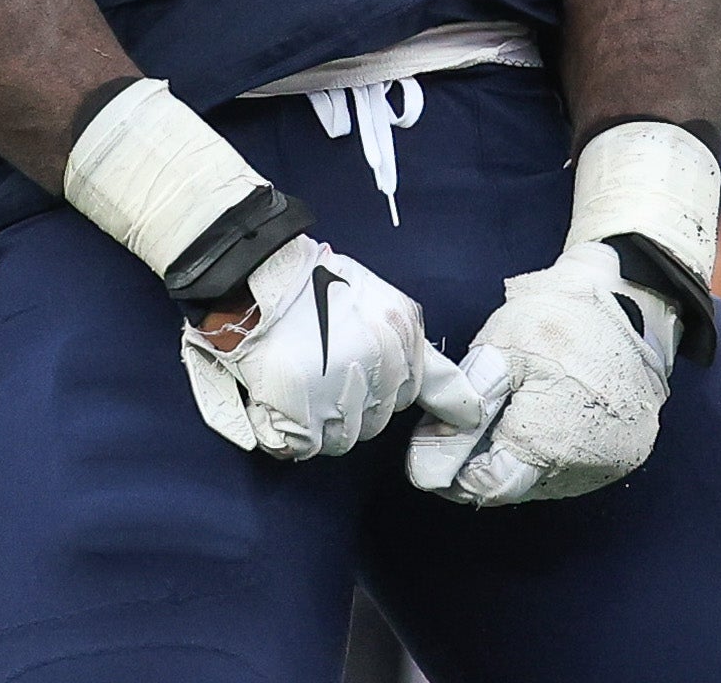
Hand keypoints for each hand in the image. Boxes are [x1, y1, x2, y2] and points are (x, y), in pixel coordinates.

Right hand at [180, 235, 468, 459]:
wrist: (253, 274)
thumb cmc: (308, 282)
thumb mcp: (376, 297)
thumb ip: (409, 346)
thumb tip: (467, 408)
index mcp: (402, 331)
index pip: (419, 391)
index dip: (387, 392)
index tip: (380, 397)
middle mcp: (382, 361)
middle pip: (379, 419)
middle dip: (352, 407)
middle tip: (317, 376)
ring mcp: (343, 390)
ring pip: (345, 438)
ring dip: (321, 424)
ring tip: (295, 389)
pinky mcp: (304, 412)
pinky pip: (306, 446)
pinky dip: (289, 434)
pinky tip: (277, 403)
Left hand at [409, 243, 677, 504]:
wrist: (627, 299)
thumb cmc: (559, 319)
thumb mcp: (500, 351)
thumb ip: (467, 410)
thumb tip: (432, 458)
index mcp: (552, 444)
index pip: (490, 485)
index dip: (455, 472)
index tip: (431, 454)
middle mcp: (587, 465)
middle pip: (517, 487)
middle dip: (481, 464)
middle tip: (458, 433)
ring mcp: (610, 463)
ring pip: (542, 481)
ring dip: (513, 460)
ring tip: (499, 419)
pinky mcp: (625, 454)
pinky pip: (571, 468)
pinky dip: (544, 454)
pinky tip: (533, 420)